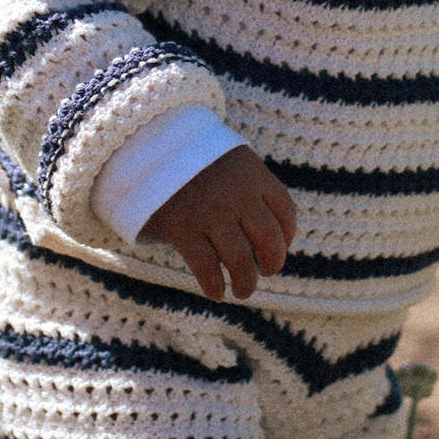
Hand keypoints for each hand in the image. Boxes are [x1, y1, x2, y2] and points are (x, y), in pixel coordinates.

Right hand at [146, 147, 297, 300]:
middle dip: (273, 263)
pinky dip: (214, 286)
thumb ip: (249, 188)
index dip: (288, 237)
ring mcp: (210, 212)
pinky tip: (217, 293)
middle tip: (265, 273)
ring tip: (242, 291)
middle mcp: (236, 194)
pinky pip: (207, 268)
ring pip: (239, 260)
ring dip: (245, 283)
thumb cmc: (194, 160)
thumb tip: (267, 233)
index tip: (280, 248)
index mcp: (253, 173)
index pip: (286, 211)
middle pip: (269, 240)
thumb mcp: (230, 160)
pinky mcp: (183, 227)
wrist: (151, 145)